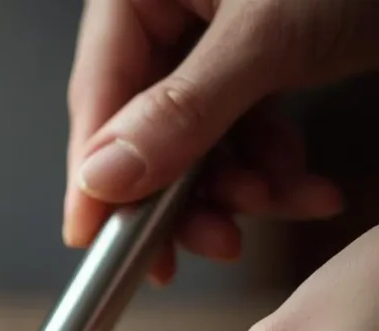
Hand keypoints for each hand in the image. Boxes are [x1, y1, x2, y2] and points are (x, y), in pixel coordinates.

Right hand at [64, 0, 378, 282]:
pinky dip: (274, 168)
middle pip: (145, 130)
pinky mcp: (259, 57)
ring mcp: (215, 35)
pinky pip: (242, 132)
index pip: (98, 94)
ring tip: (281, 199)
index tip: (93, 238)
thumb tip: (106, 176)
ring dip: (240, 189)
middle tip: (211, 240)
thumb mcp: (269, 32)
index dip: (94, 176)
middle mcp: (172, 9)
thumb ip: (181, 111)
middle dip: (186, 194)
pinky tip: (305, 184)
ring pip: (197, 143)